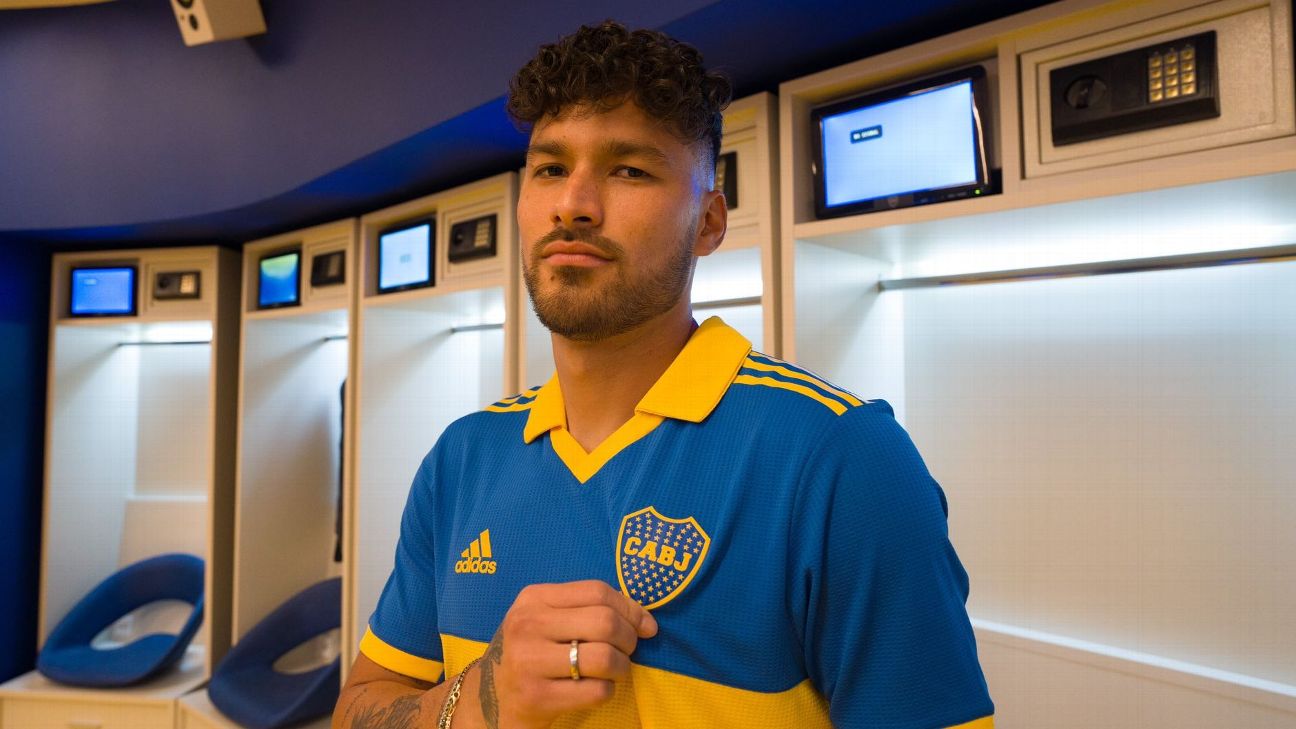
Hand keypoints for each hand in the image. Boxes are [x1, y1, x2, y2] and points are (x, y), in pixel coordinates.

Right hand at [473, 580, 657, 728]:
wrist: (491, 697)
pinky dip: (607, 691)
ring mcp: (529, 661)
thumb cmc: (532, 652)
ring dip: (621, 667)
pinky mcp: (537, 697)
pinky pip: (596, 691)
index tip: (645, 625)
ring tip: (614, 671)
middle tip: (627, 651)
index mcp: (533, 598)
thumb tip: (646, 621)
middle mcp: (527, 625)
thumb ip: (587, 609)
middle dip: (629, 639)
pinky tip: (596, 688)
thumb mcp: (547, 619)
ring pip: (604, 657)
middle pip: (604, 622)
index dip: (631, 608)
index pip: (598, 591)